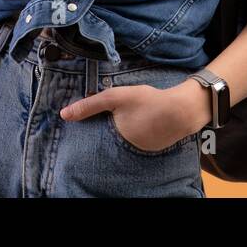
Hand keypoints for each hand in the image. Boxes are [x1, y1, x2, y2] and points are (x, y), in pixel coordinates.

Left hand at [59, 80, 204, 152]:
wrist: (182, 110)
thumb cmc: (147, 101)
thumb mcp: (115, 97)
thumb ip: (90, 105)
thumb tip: (63, 115)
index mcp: (116, 139)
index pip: (98, 137)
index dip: (95, 128)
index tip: (93, 122)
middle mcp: (128, 149)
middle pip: (114, 137)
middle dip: (113, 128)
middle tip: (120, 115)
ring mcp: (143, 150)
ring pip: (129, 138)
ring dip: (129, 128)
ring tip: (134, 115)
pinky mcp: (156, 146)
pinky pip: (142, 139)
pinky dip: (142, 130)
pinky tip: (147, 119)